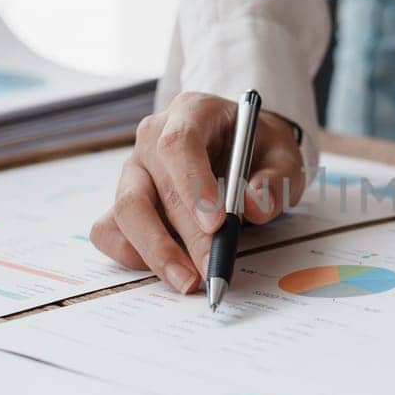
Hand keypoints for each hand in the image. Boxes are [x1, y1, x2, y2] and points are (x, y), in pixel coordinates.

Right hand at [91, 92, 307, 291]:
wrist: (244, 151)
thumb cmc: (260, 151)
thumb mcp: (284, 157)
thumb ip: (275, 180)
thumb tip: (253, 207)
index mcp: (191, 113)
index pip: (179, 144)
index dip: (193, 184)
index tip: (216, 223)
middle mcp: (152, 139)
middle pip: (155, 186)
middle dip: (185, 235)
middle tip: (212, 268)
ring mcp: (133, 171)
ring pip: (127, 211)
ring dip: (155, 251)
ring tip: (188, 281)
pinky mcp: (124, 202)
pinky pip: (110, 230)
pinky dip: (133, 254)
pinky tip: (167, 268)